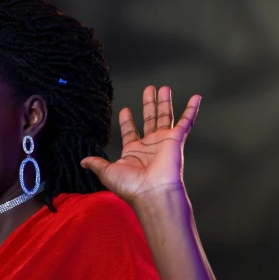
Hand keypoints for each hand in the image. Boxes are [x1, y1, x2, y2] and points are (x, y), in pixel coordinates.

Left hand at [80, 86, 201, 205]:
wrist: (151, 192)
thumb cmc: (129, 186)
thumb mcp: (107, 172)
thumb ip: (96, 163)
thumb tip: (83, 161)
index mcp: (133, 152)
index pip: (130, 132)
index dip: (127, 121)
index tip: (124, 110)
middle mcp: (149, 146)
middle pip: (149, 119)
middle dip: (148, 104)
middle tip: (148, 89)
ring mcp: (163, 141)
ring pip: (165, 116)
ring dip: (164, 102)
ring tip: (163, 87)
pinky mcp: (176, 140)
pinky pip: (186, 122)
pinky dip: (191, 110)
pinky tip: (195, 97)